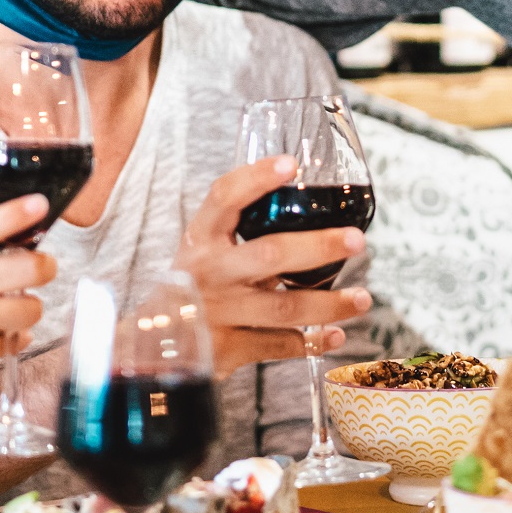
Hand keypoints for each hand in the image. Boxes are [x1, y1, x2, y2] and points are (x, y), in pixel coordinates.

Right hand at [0, 196, 56, 389]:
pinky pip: (18, 340)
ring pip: (32, 307)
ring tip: (10, 309)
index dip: (18, 213)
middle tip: (42, 269)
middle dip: (46, 268)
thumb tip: (23, 234)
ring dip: (28, 308)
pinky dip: (12, 338)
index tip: (41, 204)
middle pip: (31, 268)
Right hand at [178, 158, 370, 372]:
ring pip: (284, 306)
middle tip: (356, 240)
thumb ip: (238, 231)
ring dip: (329, 304)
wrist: (150, 344)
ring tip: (362, 298)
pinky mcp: (228, 348)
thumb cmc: (190, 287)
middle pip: (270, 254)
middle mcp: (209, 272)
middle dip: (318, 246)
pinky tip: (334, 336)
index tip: (290, 164)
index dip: (255, 179)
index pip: (223, 198)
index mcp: (200, 239)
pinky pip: (278, 344)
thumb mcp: (201, 251)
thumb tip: (300, 200)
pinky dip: (311, 342)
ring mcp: (219, 312)